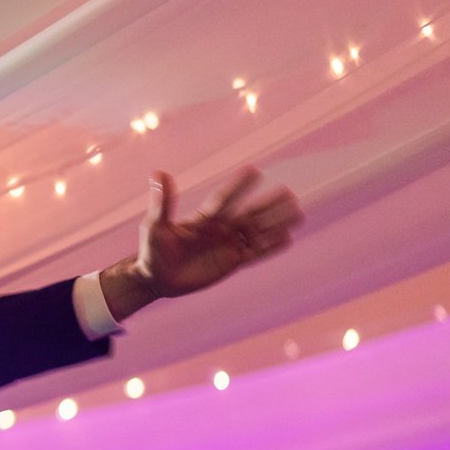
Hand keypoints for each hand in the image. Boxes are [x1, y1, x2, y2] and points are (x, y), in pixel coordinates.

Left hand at [138, 167, 302, 297]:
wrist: (156, 278)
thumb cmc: (152, 250)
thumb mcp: (155, 226)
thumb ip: (162, 203)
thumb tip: (158, 173)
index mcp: (203, 218)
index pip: (224, 199)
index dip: (238, 186)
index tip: (254, 171)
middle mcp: (220, 229)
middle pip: (249, 213)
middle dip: (269, 204)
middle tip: (289, 192)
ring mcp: (227, 245)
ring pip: (257, 232)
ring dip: (276, 223)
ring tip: (298, 212)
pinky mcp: (231, 262)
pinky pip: (255, 253)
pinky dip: (270, 247)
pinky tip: (287, 238)